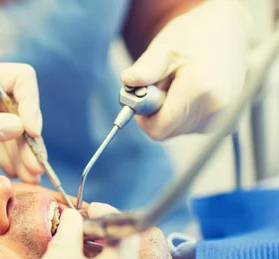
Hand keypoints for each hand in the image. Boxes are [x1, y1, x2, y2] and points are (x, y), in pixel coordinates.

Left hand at [0, 62, 43, 191]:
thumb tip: (23, 130)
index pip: (21, 80)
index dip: (31, 105)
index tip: (32, 133)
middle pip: (18, 108)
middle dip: (29, 138)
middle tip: (37, 167)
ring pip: (9, 128)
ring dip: (20, 151)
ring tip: (30, 177)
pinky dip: (6, 155)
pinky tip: (14, 173)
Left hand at [121, 0, 249, 139]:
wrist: (227, 32)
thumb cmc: (192, 37)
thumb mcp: (164, 48)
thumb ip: (145, 68)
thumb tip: (127, 79)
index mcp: (200, 89)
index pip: (158, 128)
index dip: (143, 117)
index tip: (143, 97)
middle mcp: (215, 108)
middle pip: (167, 131)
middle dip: (157, 112)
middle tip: (163, 84)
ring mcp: (222, 118)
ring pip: (177, 131)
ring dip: (171, 112)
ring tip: (180, 85)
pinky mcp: (225, 123)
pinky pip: (190, 128)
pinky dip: (183, 114)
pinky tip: (192, 92)